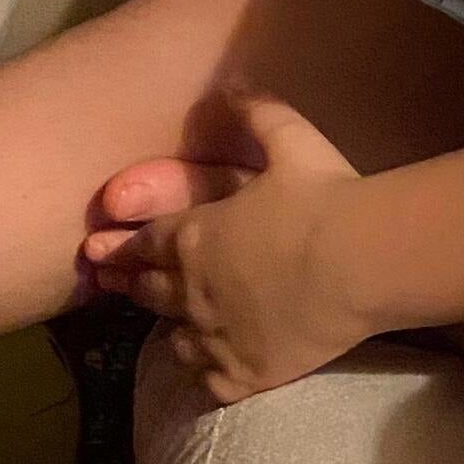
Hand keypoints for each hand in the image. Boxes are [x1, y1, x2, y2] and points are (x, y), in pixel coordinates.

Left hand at [80, 91, 373, 402]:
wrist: (361, 262)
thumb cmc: (323, 197)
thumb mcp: (292, 141)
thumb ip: (257, 113)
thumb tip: (231, 84)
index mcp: (193, 236)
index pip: (145, 245)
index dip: (126, 246)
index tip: (102, 250)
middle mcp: (190, 291)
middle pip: (149, 292)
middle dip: (134, 285)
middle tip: (118, 285)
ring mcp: (214, 337)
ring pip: (173, 339)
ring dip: (170, 329)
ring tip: (172, 329)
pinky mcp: (242, 374)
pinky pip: (207, 380)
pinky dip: (205, 371)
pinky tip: (211, 367)